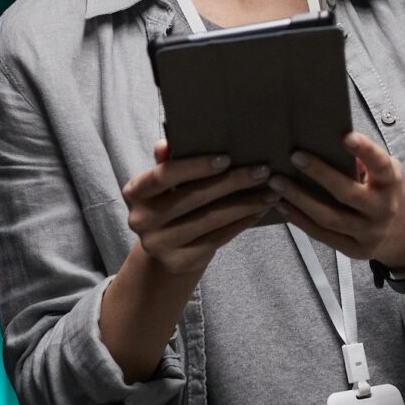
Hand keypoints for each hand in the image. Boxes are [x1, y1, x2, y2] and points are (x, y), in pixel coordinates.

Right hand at [122, 141, 280, 277]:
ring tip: (270, 192)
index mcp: (134, 192)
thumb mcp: (164, 185)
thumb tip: (167, 143)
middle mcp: (141, 220)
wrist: (165, 251)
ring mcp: (159, 244)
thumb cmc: (170, 205)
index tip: (227, 158)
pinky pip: (218, 238)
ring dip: (245, 204)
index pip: (164, 175)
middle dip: (232, 182)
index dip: (195, 166)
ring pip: (210, 219)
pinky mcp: (179, 261)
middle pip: (193, 197)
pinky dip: (241, 223)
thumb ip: (167, 163)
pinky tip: (259, 211)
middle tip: (263, 171)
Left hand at [269, 132, 404, 265]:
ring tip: (277, 182)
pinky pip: (323, 235)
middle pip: (347, 192)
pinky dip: (300, 220)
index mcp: (391, 183)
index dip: (365, 150)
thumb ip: (365, 162)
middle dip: (319, 173)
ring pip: (329, 217)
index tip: (346, 136)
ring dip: (299, 199)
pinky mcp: (355, 250)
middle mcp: (382, 209)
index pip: (380, 165)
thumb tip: (328, 144)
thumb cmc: (390, 194)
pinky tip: (283, 205)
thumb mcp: (388, 174)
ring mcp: (368, 233)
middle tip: (295, 156)